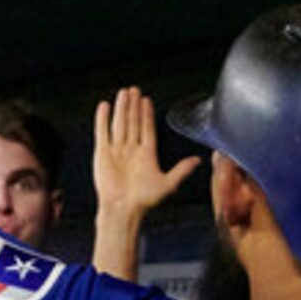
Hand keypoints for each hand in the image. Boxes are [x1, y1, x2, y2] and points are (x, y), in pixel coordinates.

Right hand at [93, 86, 196, 220]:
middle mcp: (131, 150)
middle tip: (134, 90)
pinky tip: (105, 106)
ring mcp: (117, 150)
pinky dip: (103, 120)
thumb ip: (181, 170)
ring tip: (123, 92)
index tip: (146, 100)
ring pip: (120, 124)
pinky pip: (103, 132)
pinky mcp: (102, 153)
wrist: (123, 209)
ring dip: (122, 108)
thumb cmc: (144, 201)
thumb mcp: (168, 184)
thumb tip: (198, 160)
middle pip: (133, 122)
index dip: (146, 114)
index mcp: (147, 155)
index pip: (147, 128)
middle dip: (134, 106)